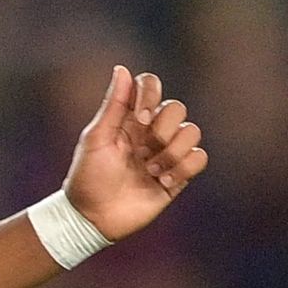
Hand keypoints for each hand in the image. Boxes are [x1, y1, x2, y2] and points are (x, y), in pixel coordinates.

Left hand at [63, 65, 207, 241]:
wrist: (92, 218)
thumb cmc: (87, 177)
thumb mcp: (96, 139)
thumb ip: (113, 105)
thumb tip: (122, 69)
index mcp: (130, 119)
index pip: (151, 86)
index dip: (151, 96)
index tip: (141, 118)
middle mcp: (151, 132)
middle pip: (177, 107)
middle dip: (164, 128)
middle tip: (143, 151)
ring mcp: (165, 153)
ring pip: (192, 131)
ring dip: (173, 152)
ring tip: (150, 171)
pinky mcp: (177, 176)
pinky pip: (199, 157)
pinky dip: (184, 168)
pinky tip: (162, 182)